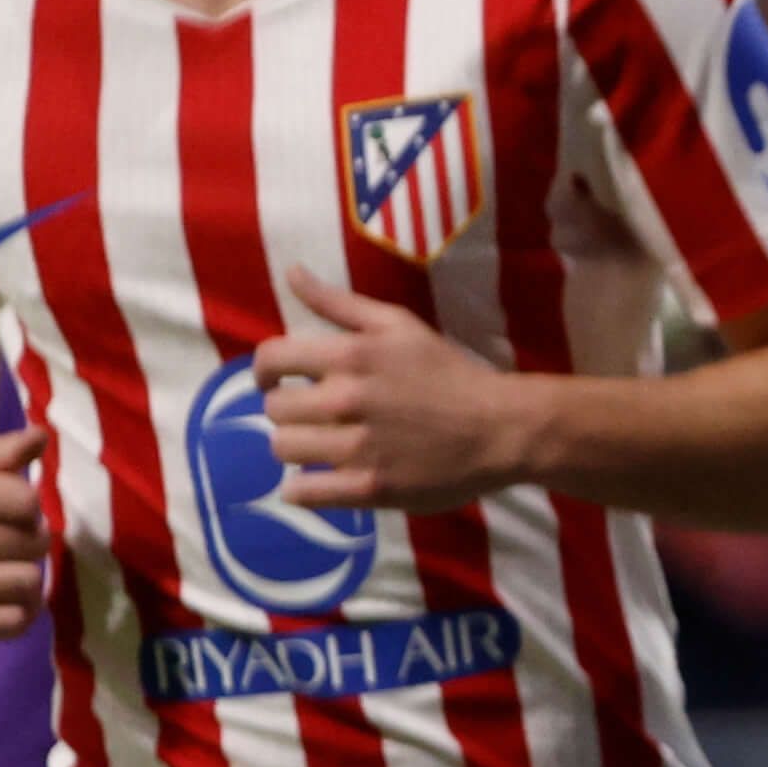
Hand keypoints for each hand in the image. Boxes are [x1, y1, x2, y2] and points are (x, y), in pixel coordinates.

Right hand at [0, 423, 48, 641]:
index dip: (30, 504)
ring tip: (9, 564)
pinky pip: (13, 623)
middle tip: (14, 536)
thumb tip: (39, 437)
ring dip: (30, 574)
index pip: (27, 504)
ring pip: (28, 583)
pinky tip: (5, 597)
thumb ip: (7, 451)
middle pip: (33, 544)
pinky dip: (20, 611)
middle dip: (34, 538)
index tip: (12, 503)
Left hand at [254, 269, 537, 513]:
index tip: (278, 381)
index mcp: (351, 355)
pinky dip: (302, 488)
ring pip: (283, 449)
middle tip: (315, 415)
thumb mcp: (399, 325)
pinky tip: (321, 479)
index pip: (271, 359)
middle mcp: (347, 400)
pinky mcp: (369, 488)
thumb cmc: (450, 373)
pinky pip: (303, 492)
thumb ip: (339, 302)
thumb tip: (291, 273)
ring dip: (297, 447)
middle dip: (289, 410)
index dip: (265, 371)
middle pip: (275, 409)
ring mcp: (357, 448)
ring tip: (322, 445)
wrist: (502, 428)